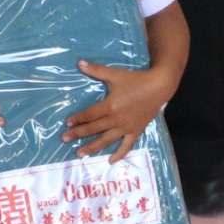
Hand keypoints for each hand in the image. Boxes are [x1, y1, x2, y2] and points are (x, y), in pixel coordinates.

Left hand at [62, 60, 178, 162]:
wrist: (158, 87)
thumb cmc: (135, 80)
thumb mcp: (114, 74)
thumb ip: (96, 70)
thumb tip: (79, 63)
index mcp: (110, 106)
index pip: (89, 115)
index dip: (77, 119)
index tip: (67, 123)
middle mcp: (116, 119)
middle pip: (94, 128)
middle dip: (78, 134)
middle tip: (64, 139)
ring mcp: (126, 127)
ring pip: (106, 140)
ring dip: (92, 147)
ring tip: (80, 153)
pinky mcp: (135, 131)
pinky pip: (126, 146)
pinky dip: (119, 154)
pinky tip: (111, 161)